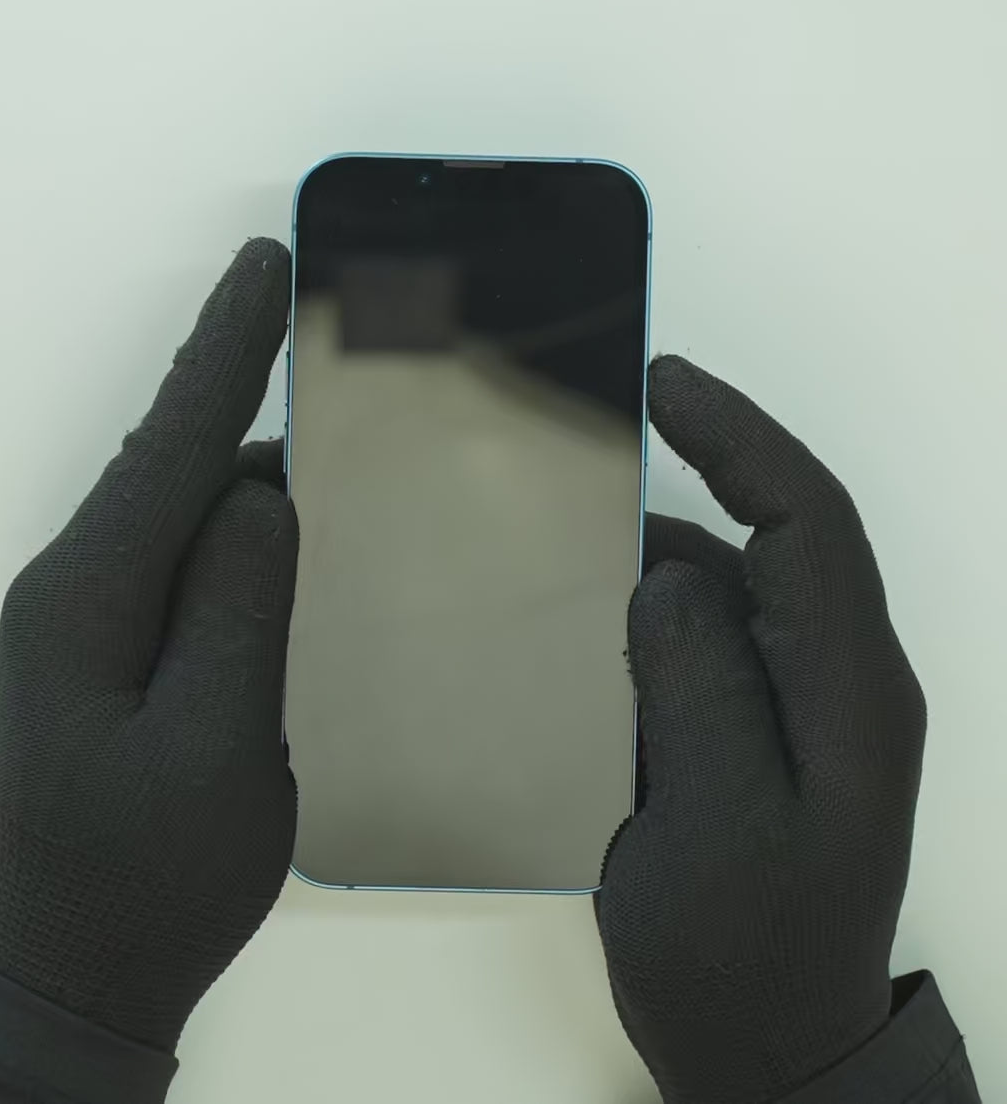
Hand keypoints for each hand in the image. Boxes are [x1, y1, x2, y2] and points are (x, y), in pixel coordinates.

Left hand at [0, 239, 297, 1051]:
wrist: (68, 977)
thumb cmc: (147, 881)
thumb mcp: (215, 750)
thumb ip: (240, 611)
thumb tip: (263, 497)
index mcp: (87, 599)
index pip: (174, 445)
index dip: (225, 350)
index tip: (265, 266)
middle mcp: (72, 588)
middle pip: (169, 458)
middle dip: (233, 376)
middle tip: (296, 300)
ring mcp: (80, 619)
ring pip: (175, 506)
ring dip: (240, 454)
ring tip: (317, 410)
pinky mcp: (104, 650)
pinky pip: (175, 555)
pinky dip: (231, 522)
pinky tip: (279, 520)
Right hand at [596, 356, 925, 1103]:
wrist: (768, 1057)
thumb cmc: (745, 957)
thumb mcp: (715, 824)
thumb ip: (697, 684)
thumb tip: (665, 574)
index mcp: (851, 690)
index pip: (808, 519)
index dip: (740, 435)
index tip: (663, 381)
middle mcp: (838, 680)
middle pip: (775, 536)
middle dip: (698, 469)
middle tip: (600, 424)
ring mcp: (802, 708)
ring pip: (732, 587)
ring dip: (657, 549)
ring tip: (566, 525)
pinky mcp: (759, 735)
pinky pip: (707, 642)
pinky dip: (647, 613)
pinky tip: (582, 618)